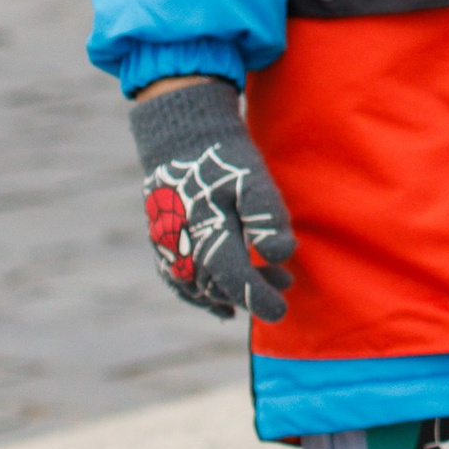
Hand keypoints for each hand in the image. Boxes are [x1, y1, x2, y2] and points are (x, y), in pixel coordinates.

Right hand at [132, 78, 296, 320]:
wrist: (181, 137)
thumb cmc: (223, 158)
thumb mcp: (252, 179)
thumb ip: (267, 217)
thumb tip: (280, 256)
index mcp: (207, 233)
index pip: (235, 280)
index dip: (259, 298)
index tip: (282, 311)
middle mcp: (182, 246)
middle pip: (218, 287)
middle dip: (252, 293)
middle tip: (286, 285)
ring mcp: (168, 246)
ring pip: (197, 287)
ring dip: (229, 294)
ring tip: (262, 290)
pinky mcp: (162, 241)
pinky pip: (177, 280)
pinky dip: (198, 295)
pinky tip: (219, 304)